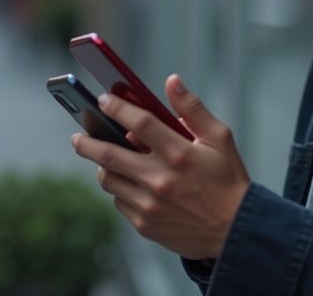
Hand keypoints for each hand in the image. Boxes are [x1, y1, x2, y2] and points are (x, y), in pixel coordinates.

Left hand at [72, 74, 249, 260]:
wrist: (234, 231)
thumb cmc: (228, 181)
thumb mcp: (219, 139)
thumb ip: (193, 109)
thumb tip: (172, 81)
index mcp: (179, 154)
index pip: (140, 122)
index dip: (118, 107)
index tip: (104, 100)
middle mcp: (160, 179)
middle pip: (109, 154)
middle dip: (86, 142)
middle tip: (78, 136)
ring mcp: (149, 204)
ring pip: (109, 180)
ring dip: (102, 166)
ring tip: (105, 159)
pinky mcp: (145, 225)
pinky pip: (119, 202)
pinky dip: (120, 189)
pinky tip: (129, 183)